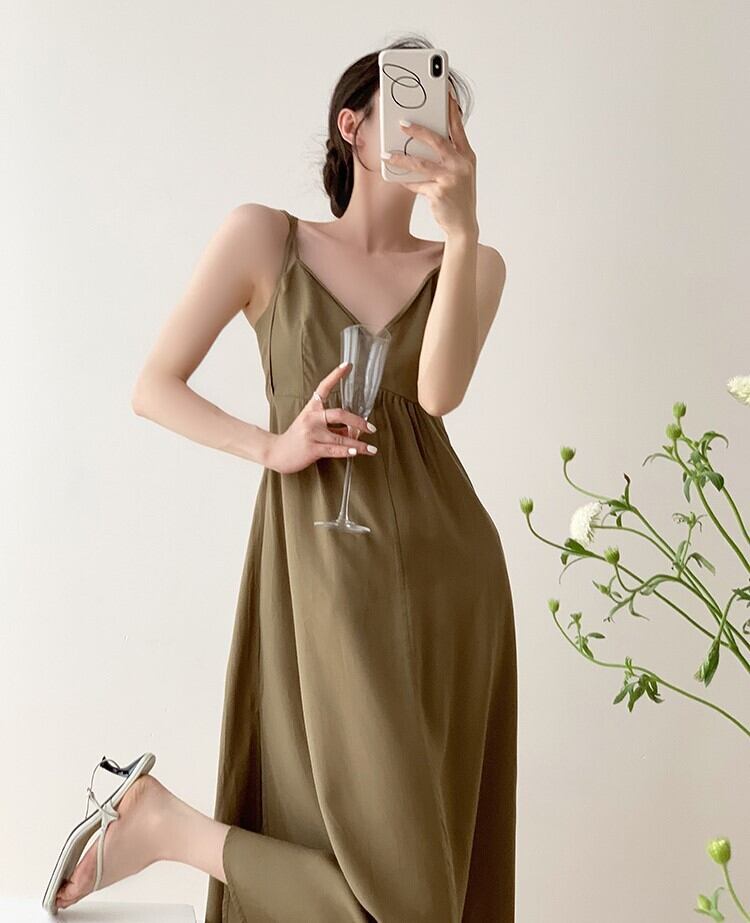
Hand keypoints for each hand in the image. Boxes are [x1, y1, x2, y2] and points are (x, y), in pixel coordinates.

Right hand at [264, 361, 377, 473]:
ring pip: (341, 437)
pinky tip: (357, 452)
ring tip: (371, 449)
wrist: (277, 453)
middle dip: (358, 421)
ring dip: (358, 444)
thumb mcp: (313, 426)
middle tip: (371, 428)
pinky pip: (334, 449)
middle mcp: (312, 418)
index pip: (324, 387)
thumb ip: (334, 427)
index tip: (348, 365)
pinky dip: (348, 451)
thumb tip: (354, 431)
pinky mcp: (312, 448)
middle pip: (339, 414)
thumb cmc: (298, 438)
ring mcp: (312, 433)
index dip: (336, 375)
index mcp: (312, 408)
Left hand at [382, 92, 477, 238]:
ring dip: (402, 157)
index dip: (450, 109)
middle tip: (402, 123)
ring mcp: (451, 178)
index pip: (457, 128)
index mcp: (467, 156)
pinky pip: (417, 183)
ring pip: (421, 163)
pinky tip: (397, 177)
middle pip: (437, 141)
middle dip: (418, 130)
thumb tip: (421, 143)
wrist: (464, 225)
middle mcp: (461, 164)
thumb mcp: (458, 174)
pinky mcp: (439, 192)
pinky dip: (406, 181)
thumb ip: (446, 157)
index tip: (443, 92)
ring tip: (388, 154)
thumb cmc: (458, 197)